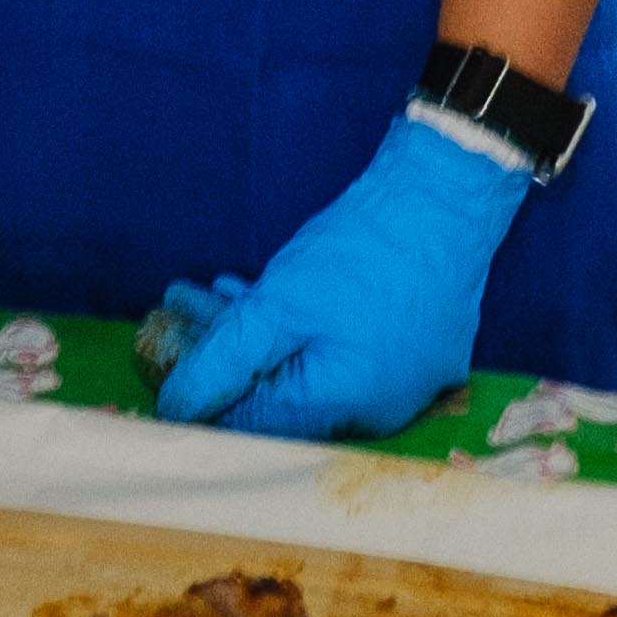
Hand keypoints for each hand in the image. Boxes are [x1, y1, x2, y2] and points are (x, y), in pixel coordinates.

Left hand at [152, 112, 528, 440]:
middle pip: (282, 394)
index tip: (166, 361)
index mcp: (345, 409)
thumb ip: (224, 362)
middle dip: (225, 355)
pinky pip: (346, 352)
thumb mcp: (278, 304)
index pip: (255, 424)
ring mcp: (406, 379)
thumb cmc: (364, 249)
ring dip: (258, 337)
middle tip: (179, 313)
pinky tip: (263, 294)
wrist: (450, 193)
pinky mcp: (420, 347)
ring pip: (311, 370)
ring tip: (210, 294)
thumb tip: (178, 407)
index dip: (204, 394)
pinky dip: (302, 330)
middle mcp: (380, 410)